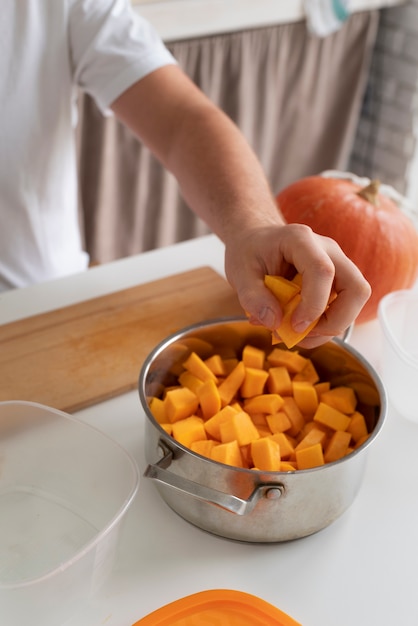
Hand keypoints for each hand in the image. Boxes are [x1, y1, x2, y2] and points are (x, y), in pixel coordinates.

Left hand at [224, 223, 370, 347]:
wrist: (256, 241)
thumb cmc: (249, 253)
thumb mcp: (239, 273)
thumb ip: (252, 297)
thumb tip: (275, 323)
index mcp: (301, 240)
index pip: (323, 271)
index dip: (314, 305)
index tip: (294, 326)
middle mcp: (328, 250)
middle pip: (356, 288)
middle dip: (335, 321)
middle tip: (302, 333)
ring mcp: (337, 265)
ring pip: (355, 301)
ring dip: (330, 327)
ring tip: (295, 334)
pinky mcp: (337, 282)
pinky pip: (344, 308)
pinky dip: (325, 326)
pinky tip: (300, 328)